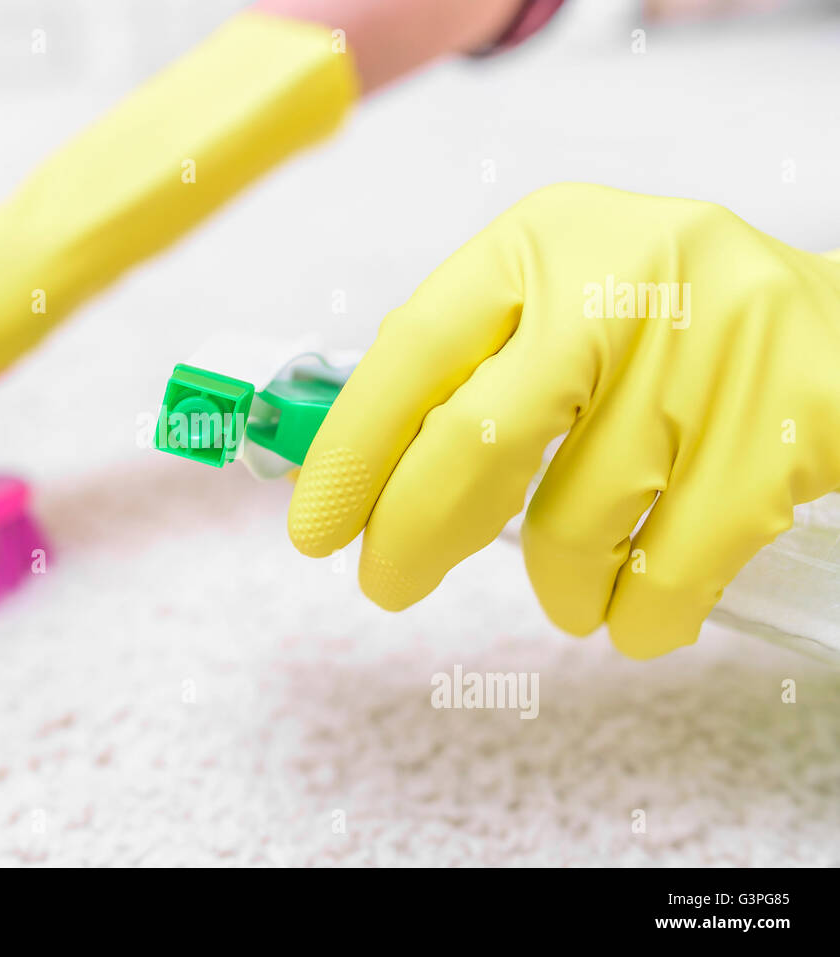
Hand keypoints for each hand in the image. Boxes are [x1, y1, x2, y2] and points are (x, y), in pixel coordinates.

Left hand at [287, 183, 839, 657]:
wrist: (832, 332)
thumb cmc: (663, 336)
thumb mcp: (557, 309)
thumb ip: (467, 370)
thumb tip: (350, 471)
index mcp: (544, 240)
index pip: (414, 348)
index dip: (353, 451)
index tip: (316, 528)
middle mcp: (625, 274)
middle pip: (477, 437)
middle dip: (414, 532)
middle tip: (389, 583)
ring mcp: (715, 344)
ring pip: (576, 521)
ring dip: (558, 586)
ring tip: (569, 592)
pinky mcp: (793, 420)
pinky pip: (673, 569)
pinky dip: (639, 616)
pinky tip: (636, 614)